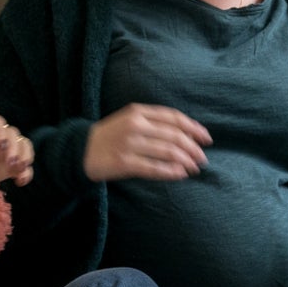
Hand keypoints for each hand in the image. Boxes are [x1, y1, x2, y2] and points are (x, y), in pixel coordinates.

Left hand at [0, 114, 35, 205]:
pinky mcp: (5, 166)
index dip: (0, 131)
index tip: (1, 146)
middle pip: (11, 133)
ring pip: (21, 145)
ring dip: (25, 155)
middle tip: (9, 161)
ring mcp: (0, 151)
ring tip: (19, 169)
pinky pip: (21, 165)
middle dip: (14, 146)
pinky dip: (25, 172)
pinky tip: (20, 181)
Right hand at [83, 104, 210, 181]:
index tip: (207, 139)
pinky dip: (171, 172)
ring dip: (186, 161)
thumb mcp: (130, 120)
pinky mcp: (124, 163)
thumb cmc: (110, 136)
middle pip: (174, 135)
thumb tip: (187, 133)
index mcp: (138, 111)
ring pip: (167, 152)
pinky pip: (154, 168)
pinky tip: (181, 174)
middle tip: (203, 159)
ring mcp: (129, 144)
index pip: (173, 117)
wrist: (80, 151)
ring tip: (194, 168)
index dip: (193, 128)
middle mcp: (135, 125)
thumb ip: (154, 122)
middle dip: (193, 148)